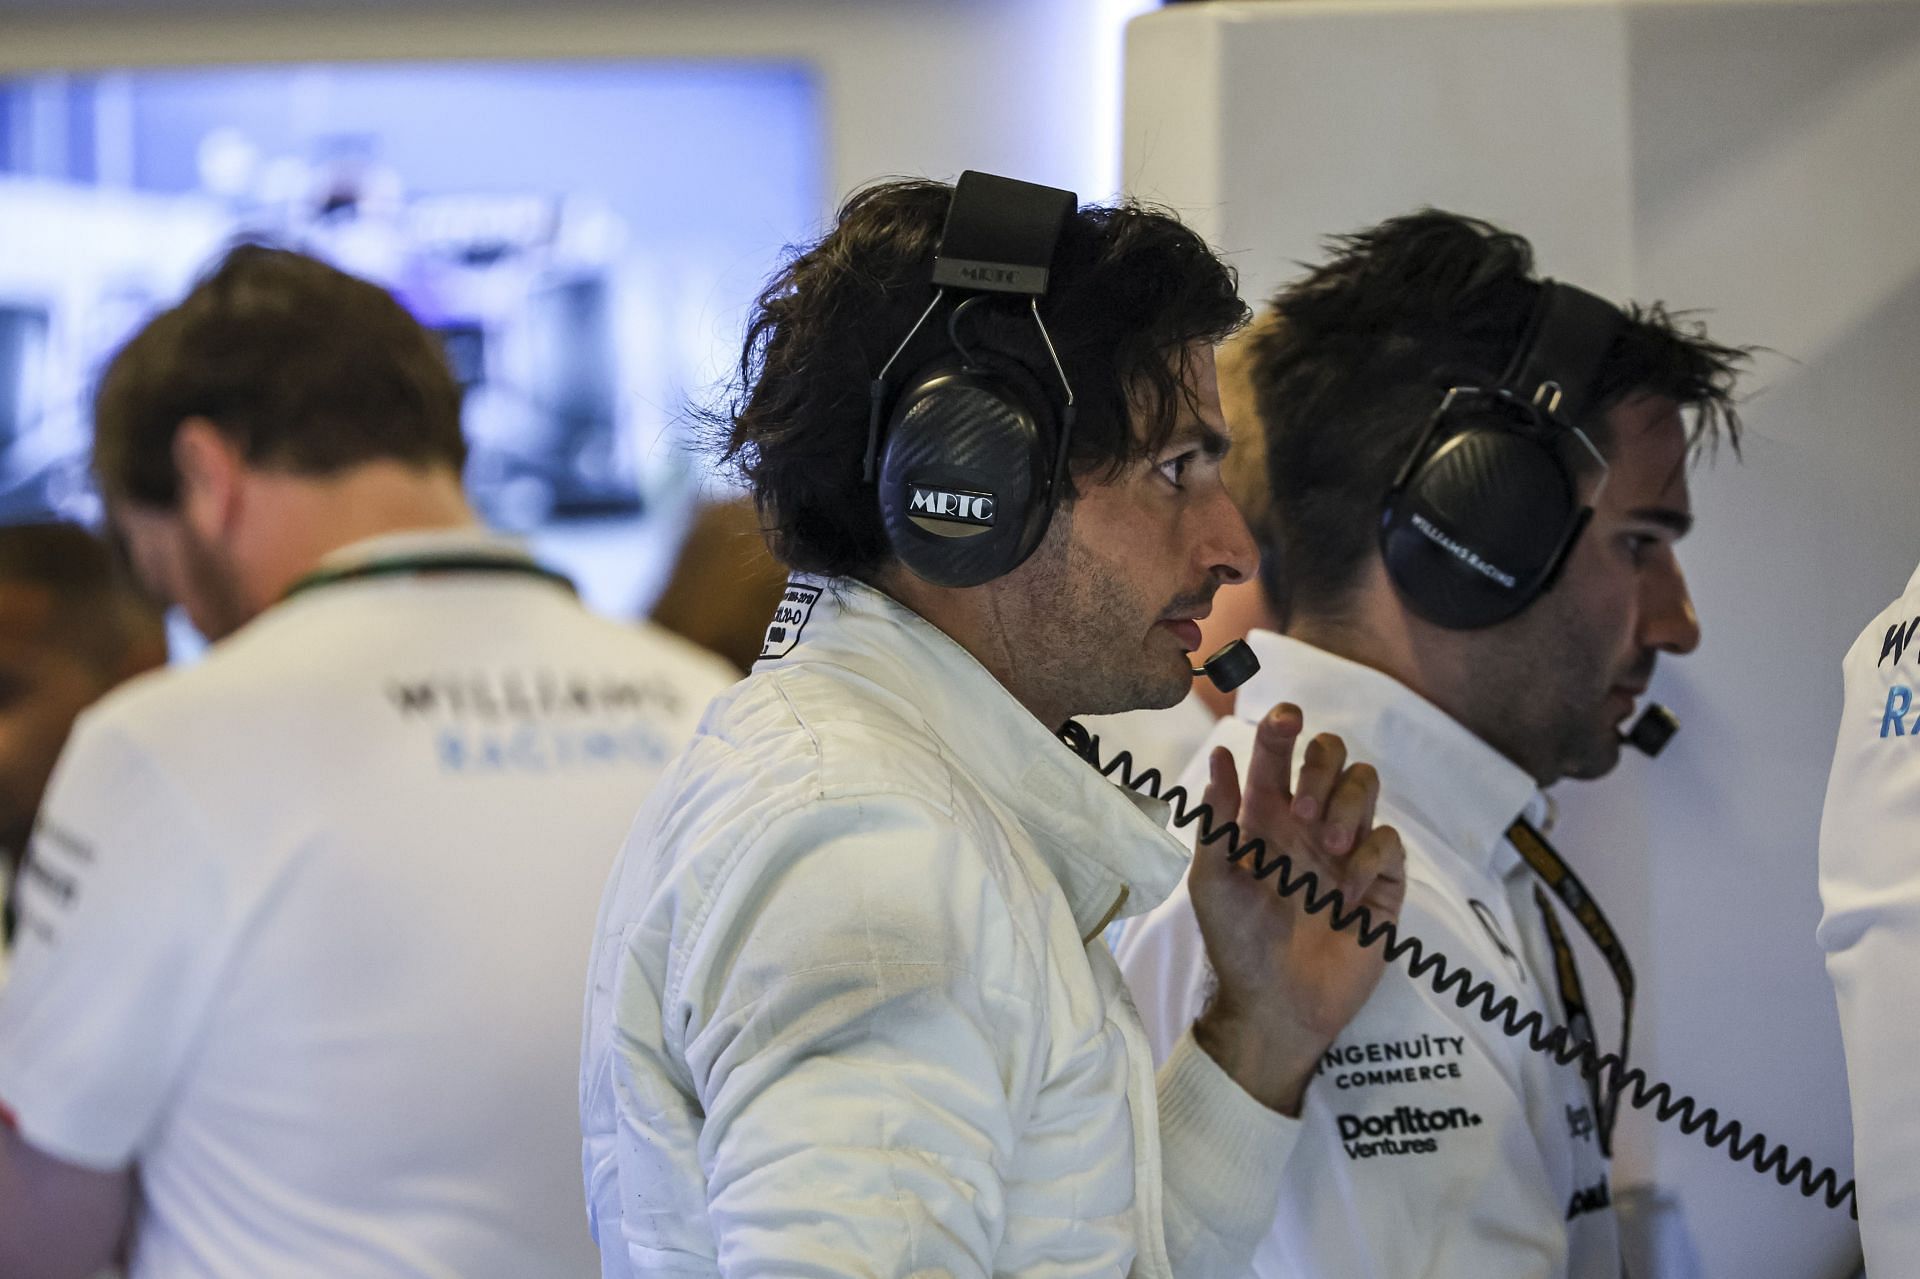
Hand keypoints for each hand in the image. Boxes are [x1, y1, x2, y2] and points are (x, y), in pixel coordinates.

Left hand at [1187, 703, 1405, 1114]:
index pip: (1277, 756)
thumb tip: (1222, 756)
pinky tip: (1349, 890)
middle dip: (1322, 765)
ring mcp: (1348, 850)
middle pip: (1332, 755)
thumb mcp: (1212, 880)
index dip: (1282, 729)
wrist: (1275, 1004)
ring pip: (1366, 785)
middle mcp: (1309, 824)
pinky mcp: (1382, 883)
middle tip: (1304, 811)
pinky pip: (1391, 842)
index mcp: (1265, 817)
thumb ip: (1218, 819)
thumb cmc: (1235, 943)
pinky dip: (1372, 856)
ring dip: (1349, 804)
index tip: (1285, 718)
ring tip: (1329, 848)